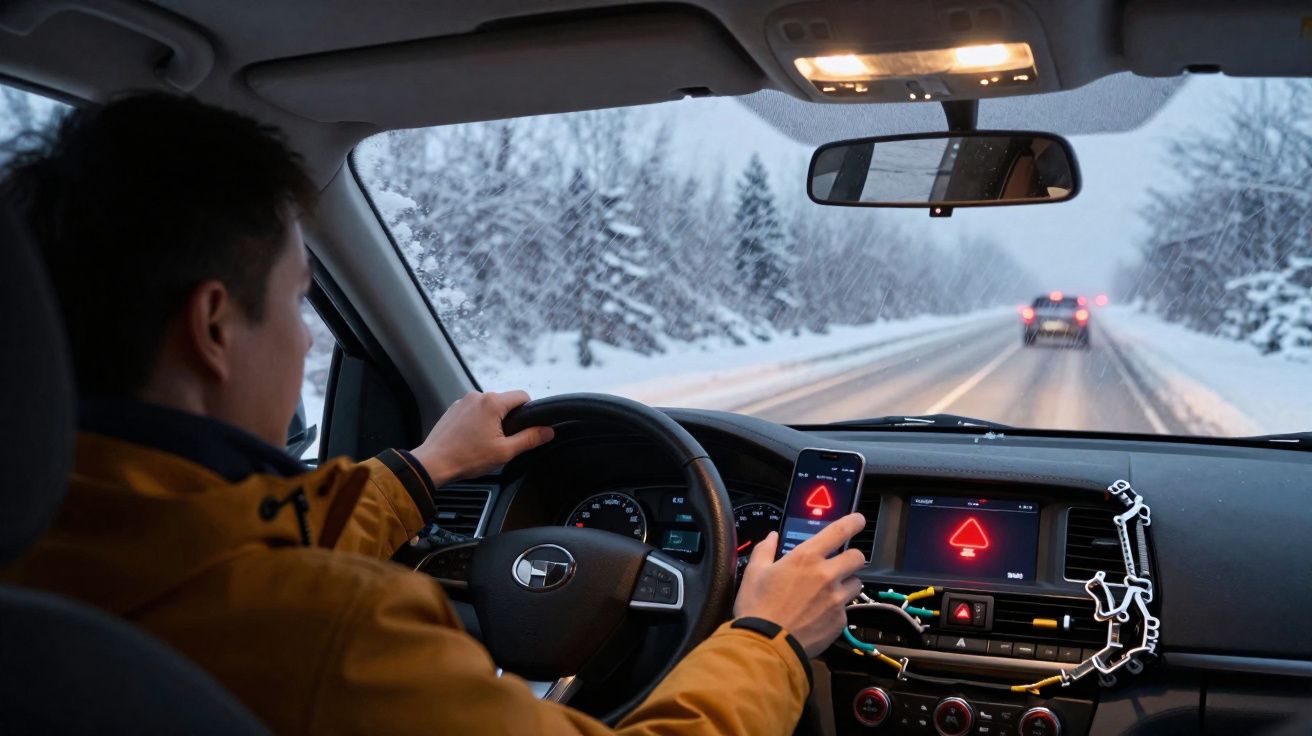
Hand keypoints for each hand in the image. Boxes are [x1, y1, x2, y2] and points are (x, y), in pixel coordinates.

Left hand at [409, 390, 553, 485]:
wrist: (433, 464)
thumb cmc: (466, 458)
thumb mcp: (505, 452)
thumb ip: (530, 439)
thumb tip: (548, 431)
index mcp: (492, 402)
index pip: (523, 396)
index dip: (529, 412)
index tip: (525, 428)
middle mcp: (477, 396)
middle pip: (505, 401)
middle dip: (508, 419)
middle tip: (502, 441)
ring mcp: (463, 401)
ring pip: (488, 406)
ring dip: (492, 420)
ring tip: (484, 442)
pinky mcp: (453, 409)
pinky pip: (474, 410)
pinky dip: (477, 421)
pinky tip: (472, 439)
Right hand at [732, 513, 866, 657]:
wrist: (766, 645)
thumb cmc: (757, 607)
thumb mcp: (754, 572)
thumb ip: (765, 550)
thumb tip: (771, 538)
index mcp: (806, 557)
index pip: (839, 531)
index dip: (853, 522)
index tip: (858, 520)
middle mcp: (827, 575)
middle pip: (857, 558)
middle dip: (851, 558)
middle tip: (838, 564)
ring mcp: (836, 600)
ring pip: (856, 584)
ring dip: (846, 584)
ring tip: (827, 593)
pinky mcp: (839, 621)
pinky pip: (846, 610)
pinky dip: (836, 610)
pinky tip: (819, 615)